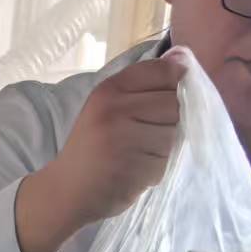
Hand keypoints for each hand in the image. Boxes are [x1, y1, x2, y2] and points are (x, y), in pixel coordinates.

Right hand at [15, 53, 184, 251]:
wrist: (67, 192)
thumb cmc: (91, 149)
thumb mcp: (107, 107)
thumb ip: (143, 85)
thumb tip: (183, 59)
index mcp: (108, 90)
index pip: (164, 70)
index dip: (172, 86)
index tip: (157, 105)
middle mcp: (115, 108)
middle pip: (174, 101)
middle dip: (169, 119)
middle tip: (143, 136)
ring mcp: (125, 137)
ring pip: (175, 131)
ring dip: (166, 146)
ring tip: (139, 155)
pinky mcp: (136, 165)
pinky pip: (168, 158)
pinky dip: (159, 166)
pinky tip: (138, 170)